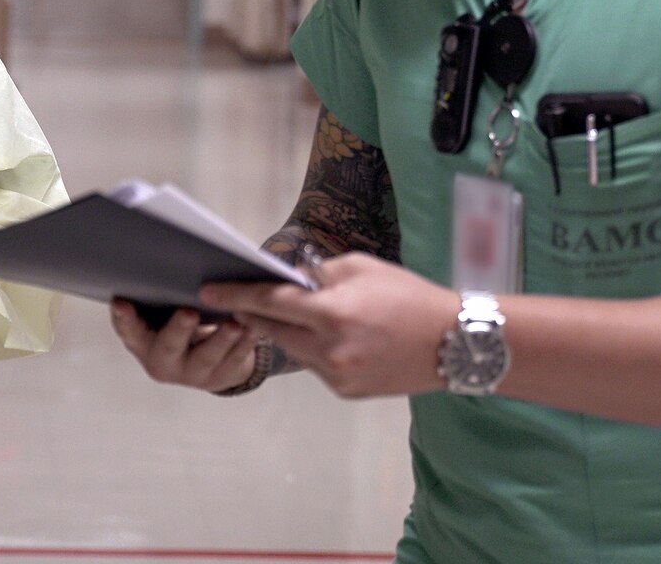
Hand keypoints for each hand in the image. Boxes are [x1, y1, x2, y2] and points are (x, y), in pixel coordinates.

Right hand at [109, 301, 259, 392]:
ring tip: (234, 323)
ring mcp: (190, 374)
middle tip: (189, 312)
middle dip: (179, 329)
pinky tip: (253, 329)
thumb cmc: (180, 324)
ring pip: (205, 358)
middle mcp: (162, 360)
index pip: (129, 329)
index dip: (124, 317)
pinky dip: (244, 345)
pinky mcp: (217, 378)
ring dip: (221, 339)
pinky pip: (232, 362)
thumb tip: (171, 257)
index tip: (121, 301)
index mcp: (142, 341)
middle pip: (168, 346)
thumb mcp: (163, 313)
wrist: (206, 358)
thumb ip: (163, 295)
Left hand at [200, 252, 457, 397]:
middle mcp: (330, 349)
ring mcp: (337, 375)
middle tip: (236, 301)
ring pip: (293, 350)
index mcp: (333, 312)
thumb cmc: (409, 296)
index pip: (271, 302)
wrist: (453, 342)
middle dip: (254, 314)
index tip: (207, 292)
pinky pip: (315, 366)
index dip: (236, 295)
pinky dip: (313, 350)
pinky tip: (334, 337)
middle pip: (273, 329)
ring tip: (302, 314)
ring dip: (288, 332)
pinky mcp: (345, 392)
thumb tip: (290, 279)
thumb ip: (321, 274)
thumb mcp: (363, 267)